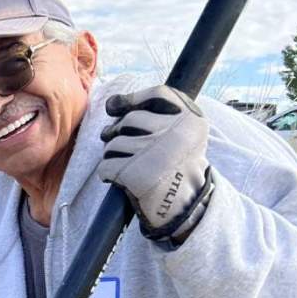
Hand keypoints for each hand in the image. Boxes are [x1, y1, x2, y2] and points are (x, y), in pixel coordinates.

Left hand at [98, 86, 213, 242]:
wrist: (183, 203)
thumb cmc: (174, 164)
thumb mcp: (181, 132)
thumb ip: (155, 113)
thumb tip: (111, 104)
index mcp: (191, 119)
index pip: (158, 94)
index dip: (132, 98)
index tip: (115, 106)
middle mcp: (175, 133)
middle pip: (130, 119)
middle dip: (117, 130)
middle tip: (123, 145)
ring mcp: (155, 153)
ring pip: (113, 143)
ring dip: (112, 153)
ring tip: (128, 164)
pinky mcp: (136, 174)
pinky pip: (106, 166)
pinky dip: (107, 173)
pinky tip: (120, 178)